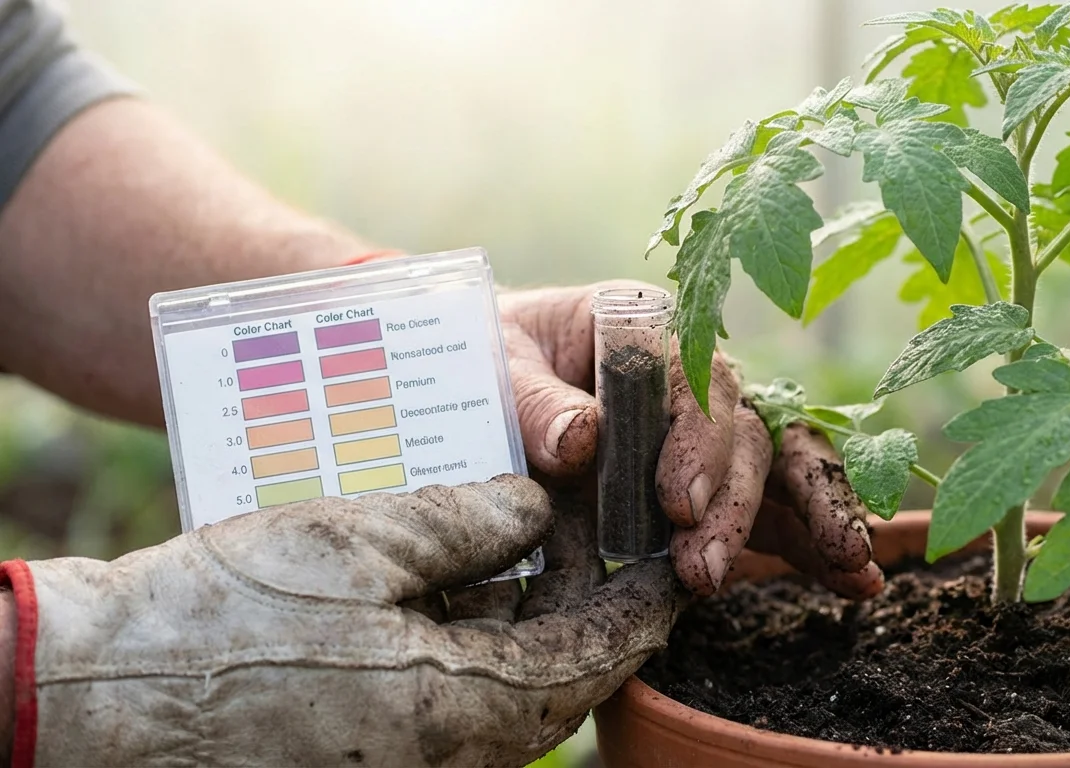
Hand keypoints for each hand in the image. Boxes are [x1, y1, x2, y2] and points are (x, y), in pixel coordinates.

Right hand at [0, 475, 684, 767]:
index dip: (645, 605)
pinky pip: (457, 696)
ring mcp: (416, 760)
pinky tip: (470, 572)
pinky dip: (479, 637)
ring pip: (510, 683)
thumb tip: (536, 502)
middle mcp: (457, 754)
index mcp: (470, 710)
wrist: (109, 695)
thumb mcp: (362, 542)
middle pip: (560, 674)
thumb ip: (470, 520)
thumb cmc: (230, 618)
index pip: (597, 658)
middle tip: (609, 530)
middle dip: (591, 602)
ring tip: (543, 534)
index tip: (679, 564)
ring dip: (534, 615)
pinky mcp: (378, 750)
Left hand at [499, 282, 882, 597]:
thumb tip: (582, 439)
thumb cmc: (492, 356)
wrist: (486, 377)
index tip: (678, 503)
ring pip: (779, 465)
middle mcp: (693, 377)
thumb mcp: (497, 363)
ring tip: (843, 570)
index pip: (694, 378)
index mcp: (647, 328)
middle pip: (744, 429)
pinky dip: (817, 542)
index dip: (698, 440)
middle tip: (705, 567)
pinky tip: (858, 580)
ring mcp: (712, 431)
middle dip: (737, 501)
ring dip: (808, 519)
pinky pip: (777, 507)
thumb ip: (533, 401)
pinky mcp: (716, 481)